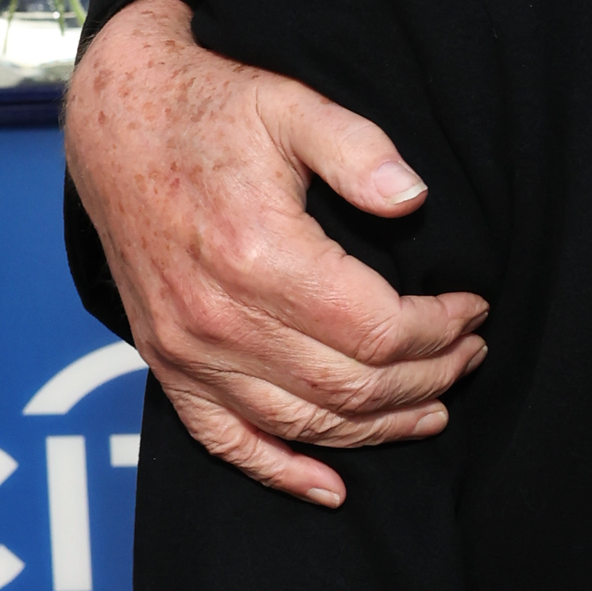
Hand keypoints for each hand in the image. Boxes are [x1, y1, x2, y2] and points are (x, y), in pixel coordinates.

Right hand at [64, 0, 487, 507]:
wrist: (116, 124)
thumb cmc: (209, 108)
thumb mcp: (291, 103)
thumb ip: (359, 149)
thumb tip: (413, 198)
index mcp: (258, 254)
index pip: (377, 330)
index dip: (440, 330)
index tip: (475, 310)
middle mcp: (217, 317)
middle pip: (350, 387)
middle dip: (427, 379)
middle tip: (470, 356)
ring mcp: (186, 349)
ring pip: (302, 423)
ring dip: (377, 428)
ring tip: (433, 407)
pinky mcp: (166, 362)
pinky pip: (225, 440)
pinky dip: (280, 471)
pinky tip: (331, 487)